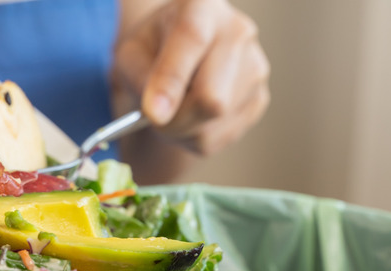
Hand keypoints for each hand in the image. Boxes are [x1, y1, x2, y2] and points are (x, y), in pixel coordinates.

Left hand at [112, 0, 269, 164]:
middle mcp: (237, 32)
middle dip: (175, 121)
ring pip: (214, 123)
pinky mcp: (259, 99)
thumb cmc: (154, 50)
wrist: (183, 56)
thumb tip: (158, 112)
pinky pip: (220, 137)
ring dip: (182, 130)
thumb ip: (139, 76)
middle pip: (211, 97)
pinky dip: (196, 137)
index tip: (153, 114)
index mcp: (202, 7)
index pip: (192, 40)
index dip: (171, 81)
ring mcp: (255, 67)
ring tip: (172, 111)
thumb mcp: (132, 53)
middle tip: (152, 120)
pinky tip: (191, 117)